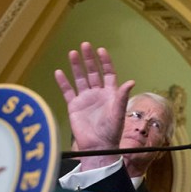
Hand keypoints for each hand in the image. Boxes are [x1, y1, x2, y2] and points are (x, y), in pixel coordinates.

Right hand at [55, 42, 134, 167]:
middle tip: (85, 45)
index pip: (108, 73)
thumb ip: (122, 96)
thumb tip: (131, 81)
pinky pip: (68, 91)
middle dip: (89, 59)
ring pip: (80, 79)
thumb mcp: (118, 112)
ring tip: (72, 53)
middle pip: (93, 72)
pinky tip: (59, 72)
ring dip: (76, 66)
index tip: (101, 50)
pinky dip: (63, 82)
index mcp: (111, 94)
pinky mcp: (74, 106)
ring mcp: (86, 99)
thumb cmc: (111, 131)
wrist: (98, 146)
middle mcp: (98, 94)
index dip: (105, 62)